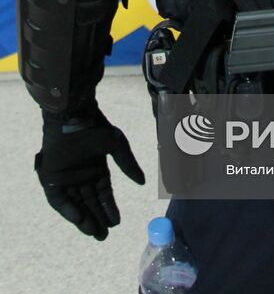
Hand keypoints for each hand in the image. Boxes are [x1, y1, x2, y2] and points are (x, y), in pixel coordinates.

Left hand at [36, 106, 144, 239]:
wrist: (74, 116)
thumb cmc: (96, 128)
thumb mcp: (117, 146)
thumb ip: (128, 165)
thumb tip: (142, 182)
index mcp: (97, 169)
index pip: (103, 195)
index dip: (109, 208)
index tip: (116, 223)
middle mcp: (82, 176)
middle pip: (89, 203)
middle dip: (97, 219)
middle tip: (103, 236)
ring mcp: (67, 178)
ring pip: (75, 204)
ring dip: (83, 218)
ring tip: (93, 232)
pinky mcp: (52, 179)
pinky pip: (58, 199)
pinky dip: (67, 210)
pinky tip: (79, 218)